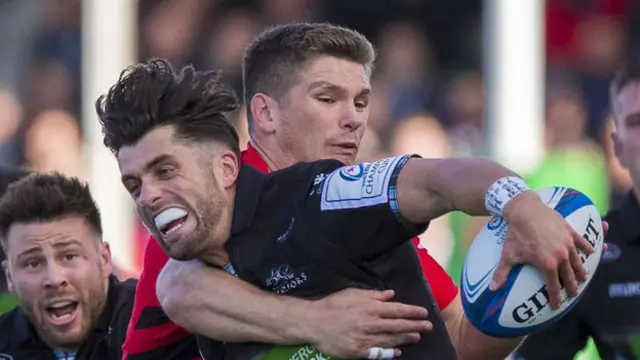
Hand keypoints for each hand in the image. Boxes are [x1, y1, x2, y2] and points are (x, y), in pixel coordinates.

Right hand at [305, 288, 431, 358]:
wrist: (314, 322)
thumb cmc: (333, 305)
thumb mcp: (353, 293)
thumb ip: (374, 294)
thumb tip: (391, 294)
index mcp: (372, 308)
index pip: (398, 310)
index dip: (413, 312)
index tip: (424, 312)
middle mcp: (372, 324)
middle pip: (399, 326)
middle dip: (416, 326)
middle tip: (428, 326)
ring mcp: (367, 339)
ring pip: (392, 340)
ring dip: (406, 338)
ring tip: (417, 337)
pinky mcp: (360, 352)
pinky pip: (379, 353)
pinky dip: (390, 353)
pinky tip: (398, 352)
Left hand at [490, 191, 604, 308]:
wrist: (524, 209)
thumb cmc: (515, 233)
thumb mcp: (508, 255)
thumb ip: (501, 273)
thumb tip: (492, 289)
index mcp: (547, 264)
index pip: (554, 286)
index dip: (556, 298)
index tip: (556, 306)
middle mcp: (561, 256)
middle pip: (570, 276)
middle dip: (572, 287)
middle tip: (573, 294)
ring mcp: (567, 243)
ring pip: (578, 262)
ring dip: (581, 271)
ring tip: (583, 278)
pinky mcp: (570, 231)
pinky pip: (582, 242)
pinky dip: (587, 248)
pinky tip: (591, 252)